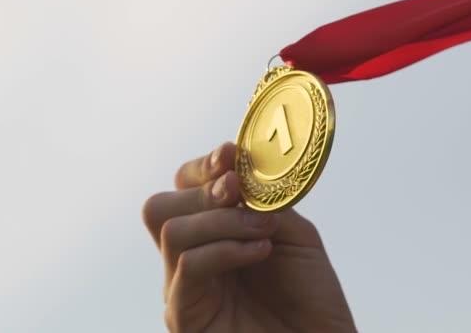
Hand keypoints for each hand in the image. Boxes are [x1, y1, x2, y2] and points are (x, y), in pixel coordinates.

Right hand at [142, 142, 356, 332]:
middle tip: (239, 192)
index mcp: (212, 234)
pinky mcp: (186, 316)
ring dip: (222, 220)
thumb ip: (264, 200)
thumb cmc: (309, 294)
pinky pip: (189, 266)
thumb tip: (237, 167)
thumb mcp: (291, 232)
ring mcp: (184, 288)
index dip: (201, 167)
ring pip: (172, 230)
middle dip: (204, 190)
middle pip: (161, 206)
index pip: (182, 189)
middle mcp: (191, 258)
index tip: (229, 155)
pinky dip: (225, 249)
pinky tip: (259, 251)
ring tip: (263, 231)